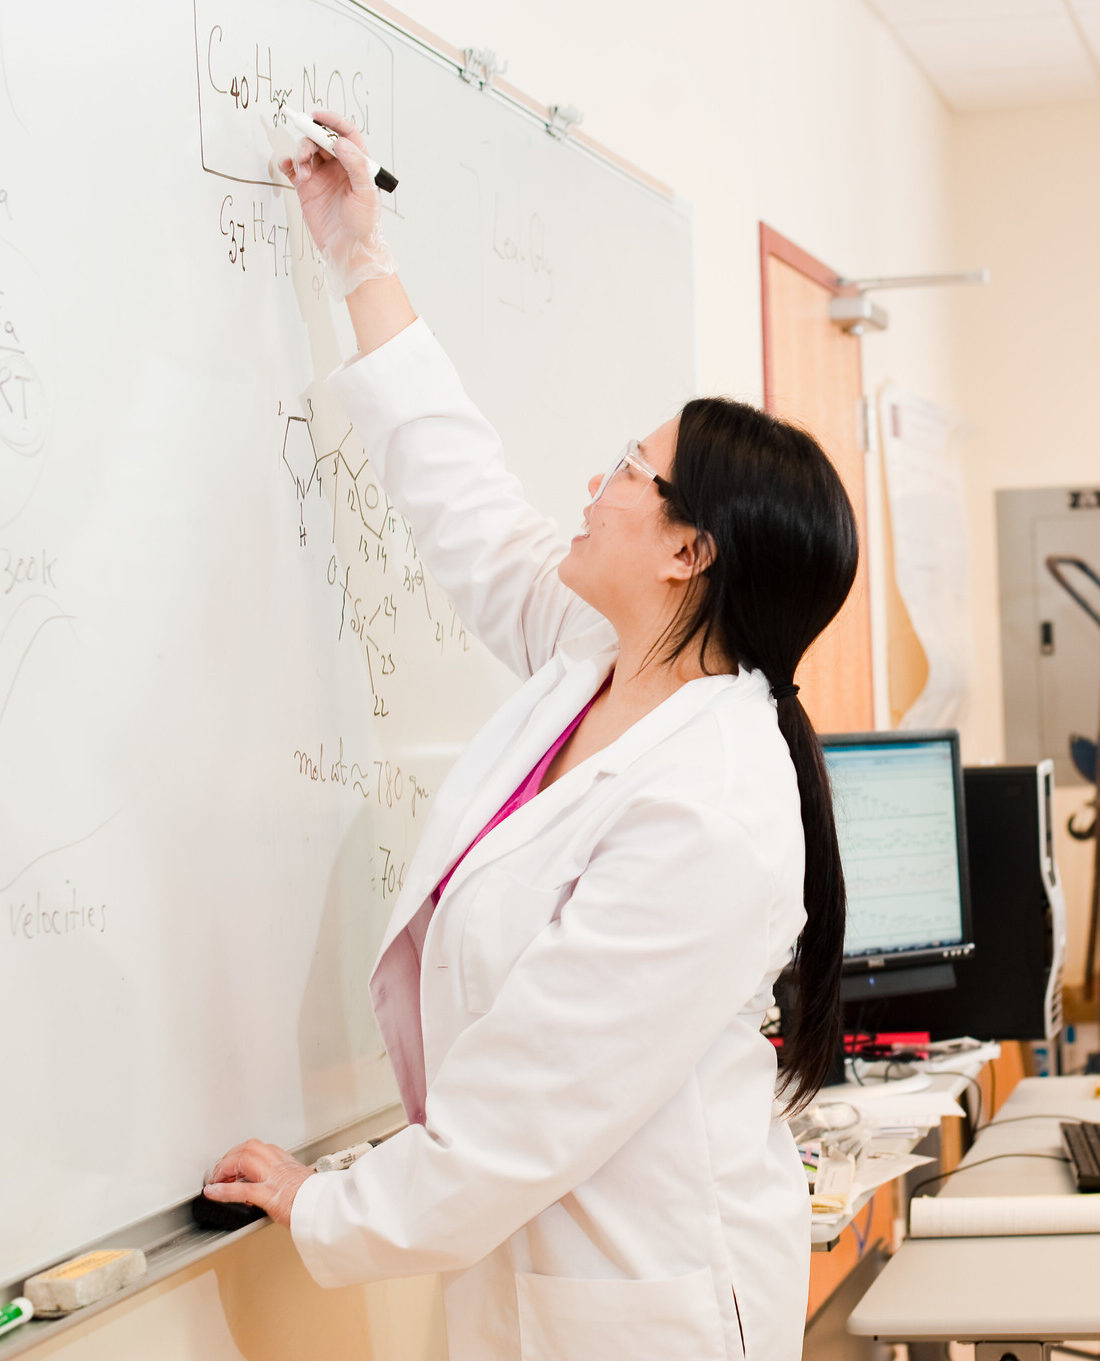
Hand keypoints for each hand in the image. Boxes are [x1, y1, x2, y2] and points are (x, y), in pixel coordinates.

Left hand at [203, 1139, 315, 1227]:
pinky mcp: (270, 1195)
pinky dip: (224, 1190)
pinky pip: (242, 1189)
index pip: (260, 1149)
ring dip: (225, 1168)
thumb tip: (280, 1188)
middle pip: (249, 1148)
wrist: (328, 1209)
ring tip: (215, 1179)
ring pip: (244, 1160)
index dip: (242, 1154)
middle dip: (230, 1157)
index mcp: (288, 1162)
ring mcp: (274, 1178)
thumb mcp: (303, 1183)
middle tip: (219, 1171)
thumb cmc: (319, 1200)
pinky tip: (212, 1193)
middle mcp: (280, 1165)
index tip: (233, 1165)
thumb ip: (289, 1180)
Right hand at [278, 108, 394, 294]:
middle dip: (310, 139)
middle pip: (321, 139)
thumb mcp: (366, 194)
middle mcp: (338, 166)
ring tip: (303, 174)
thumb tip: (341, 142)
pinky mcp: (306, 188)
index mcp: (356, 163)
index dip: (331, 120)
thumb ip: (356, 165)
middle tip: (306, 152)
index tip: (317, 115)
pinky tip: (287, 167)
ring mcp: (321, 176)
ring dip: (300, 155)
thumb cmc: (363, 225)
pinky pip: (293, 168)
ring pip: (306, 151)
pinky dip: (287, 163)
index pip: (344, 133)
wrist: (349, 250)